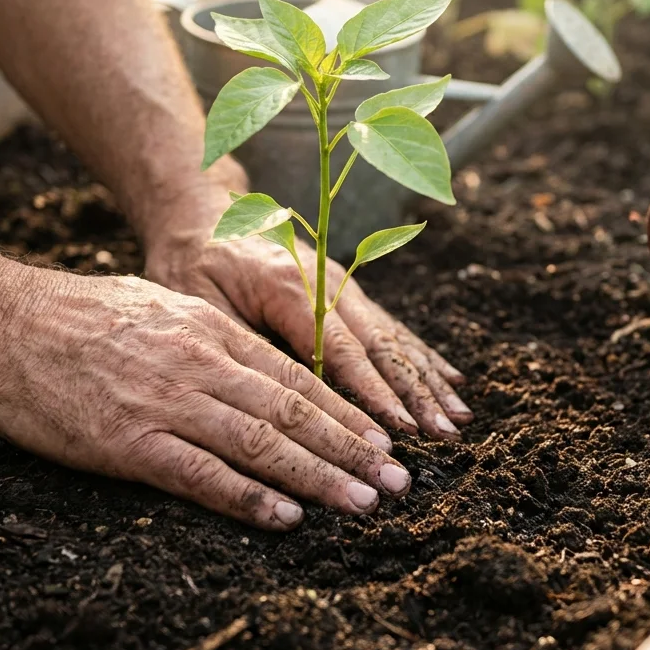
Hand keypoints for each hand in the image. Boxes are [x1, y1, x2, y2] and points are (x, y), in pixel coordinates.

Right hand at [0, 268, 410, 530]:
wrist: (0, 323)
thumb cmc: (75, 316)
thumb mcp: (158, 306)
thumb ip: (210, 338)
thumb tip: (255, 365)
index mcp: (209, 330)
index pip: (296, 375)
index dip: (346, 412)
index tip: (383, 440)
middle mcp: (200, 363)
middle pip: (293, 410)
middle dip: (352, 448)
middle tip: (399, 481)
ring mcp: (167, 402)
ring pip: (262, 443)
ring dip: (319, 477)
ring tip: (364, 502)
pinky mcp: (129, 442)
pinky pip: (201, 476)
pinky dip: (249, 499)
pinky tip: (286, 518)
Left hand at [143, 184, 472, 440]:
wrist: (202, 214)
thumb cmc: (192, 263)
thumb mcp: (199, 304)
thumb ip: (244, 346)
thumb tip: (288, 398)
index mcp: (290, 286)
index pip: (340, 350)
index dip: (373, 392)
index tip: (401, 429)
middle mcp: (327, 281)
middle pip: (380, 345)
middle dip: (415, 393)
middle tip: (444, 434)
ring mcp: (342, 284)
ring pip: (392, 338)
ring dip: (427, 380)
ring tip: (457, 418)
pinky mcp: (346, 290)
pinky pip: (389, 328)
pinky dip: (421, 357)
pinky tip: (450, 381)